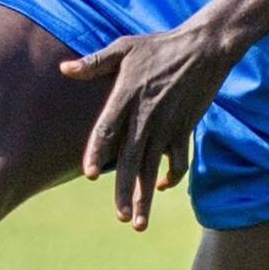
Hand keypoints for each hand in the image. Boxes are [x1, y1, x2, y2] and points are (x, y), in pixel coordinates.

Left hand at [62, 24, 240, 229]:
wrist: (204, 48)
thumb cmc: (160, 45)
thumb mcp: (124, 48)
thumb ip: (94, 62)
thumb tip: (64, 69)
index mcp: (126, 97)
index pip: (107, 130)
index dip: (97, 152)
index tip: (90, 174)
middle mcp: (145, 117)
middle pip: (131, 161)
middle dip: (126, 192)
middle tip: (120, 217)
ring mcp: (167, 126)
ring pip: (153, 168)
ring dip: (147, 198)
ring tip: (138, 223)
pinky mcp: (185, 129)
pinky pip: (179, 161)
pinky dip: (171, 177)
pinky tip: (160, 186)